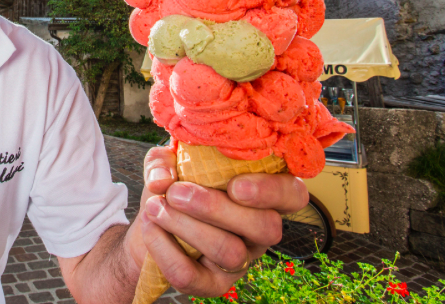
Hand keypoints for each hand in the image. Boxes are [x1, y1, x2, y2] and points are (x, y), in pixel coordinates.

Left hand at [125, 144, 308, 297]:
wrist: (153, 221)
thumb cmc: (174, 185)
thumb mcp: (169, 162)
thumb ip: (164, 161)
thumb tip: (163, 180)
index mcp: (261, 193)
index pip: (293, 194)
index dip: (272, 191)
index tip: (235, 185)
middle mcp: (260, 229)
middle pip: (265, 227)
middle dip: (215, 208)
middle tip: (176, 193)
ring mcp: (241, 260)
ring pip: (229, 252)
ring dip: (186, 227)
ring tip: (156, 207)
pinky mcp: (213, 284)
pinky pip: (194, 277)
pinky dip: (165, 250)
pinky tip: (152, 227)